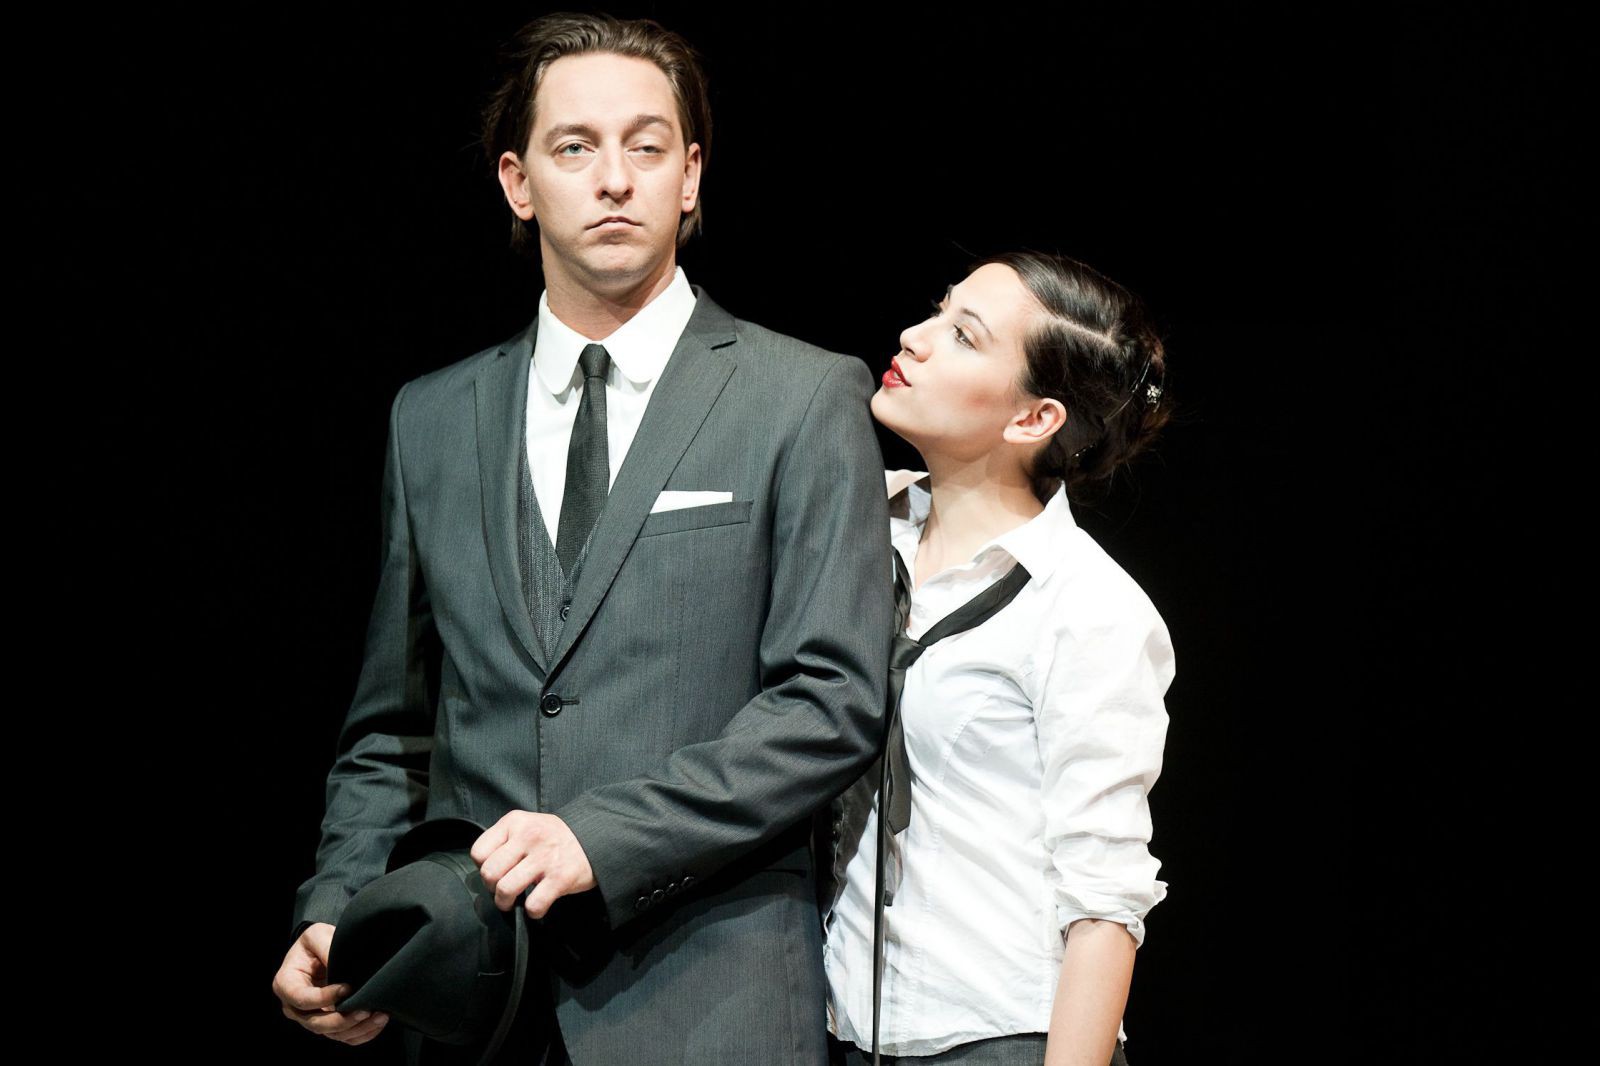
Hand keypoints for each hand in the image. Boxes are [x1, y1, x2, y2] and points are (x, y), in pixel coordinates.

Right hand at [272, 922, 390, 1044]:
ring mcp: (310, 1018)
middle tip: (366, 1009)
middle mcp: (294, 1007)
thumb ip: (326, 949)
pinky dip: (361, 1033)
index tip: (348, 987)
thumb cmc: (315, 942)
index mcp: (286, 985)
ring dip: (357, 1028)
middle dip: (343, 1020)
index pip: (303, 999)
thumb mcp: (317, 936)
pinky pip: (343, 1037)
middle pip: (316, 1023)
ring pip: (332, 1034)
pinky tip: (377, 1023)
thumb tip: (343, 971)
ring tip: (379, 1016)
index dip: (325, 998)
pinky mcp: (327, 1024)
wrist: (319, 951)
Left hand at [472, 810, 596, 918]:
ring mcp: (545, 857)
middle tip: (503, 889)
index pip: (478, 852)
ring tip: (514, 902)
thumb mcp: (528, 824)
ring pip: (505, 890)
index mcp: (515, 822)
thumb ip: (506, 839)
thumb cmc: (556, 837)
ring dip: (506, 903)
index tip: (497, 871)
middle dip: (492, 889)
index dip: (483, 867)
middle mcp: (528, 836)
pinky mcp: (560, 877)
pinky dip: (532, 911)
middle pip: (489, 873)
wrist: (596, 837)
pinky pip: (533, 904)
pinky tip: (537, 905)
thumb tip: (484, 868)